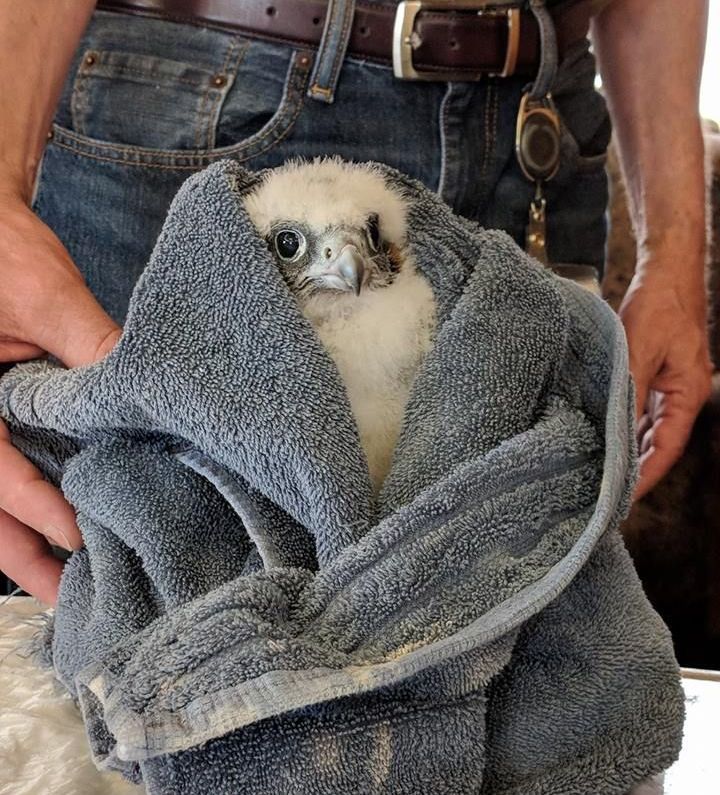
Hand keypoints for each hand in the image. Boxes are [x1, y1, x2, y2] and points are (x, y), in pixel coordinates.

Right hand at [0, 194, 120, 603]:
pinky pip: (0, 464)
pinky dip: (26, 499)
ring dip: (18, 538)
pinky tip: (61, 524)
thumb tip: (143, 391)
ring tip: (64, 585)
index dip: (34, 506)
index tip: (78, 538)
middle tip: (64, 599)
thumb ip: (88, 347)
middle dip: (18, 552)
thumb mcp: (43, 293)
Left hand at [619, 266, 712, 500]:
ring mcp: (670, 389)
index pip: (666, 448)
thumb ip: (628, 391)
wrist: (668, 274)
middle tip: (607, 495)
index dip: (646, 475)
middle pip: (659, 446)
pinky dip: (627, 431)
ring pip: (650, 432)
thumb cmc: (659, 306)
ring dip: (630, 453)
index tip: (625, 498)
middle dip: (636, 472)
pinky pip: (642, 414)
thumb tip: (616, 430)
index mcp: (686, 395)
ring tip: (603, 476)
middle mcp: (681, 398)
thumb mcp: (637, 349)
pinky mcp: (656, 379)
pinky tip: (608, 442)